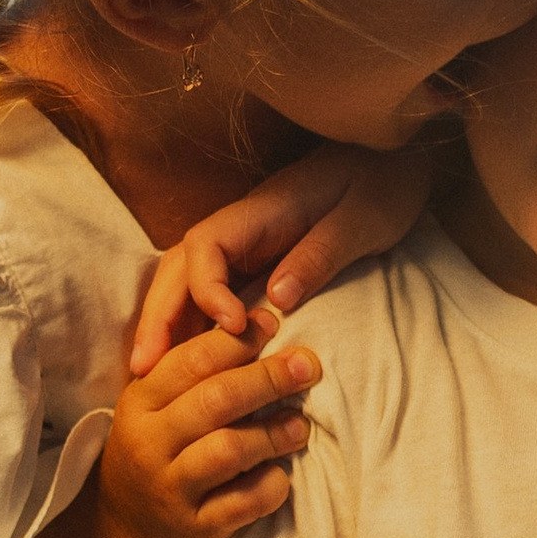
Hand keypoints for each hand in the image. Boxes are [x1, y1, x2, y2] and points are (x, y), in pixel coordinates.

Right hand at [89, 329, 322, 537]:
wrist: (123, 523)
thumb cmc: (155, 446)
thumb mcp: (156, 404)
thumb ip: (193, 367)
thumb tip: (255, 319)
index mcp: (141, 402)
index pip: (191, 361)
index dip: (238, 340)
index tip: (274, 324)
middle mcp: (150, 443)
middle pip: (216, 400)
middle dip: (268, 378)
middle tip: (307, 367)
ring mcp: (171, 488)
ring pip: (230, 450)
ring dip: (274, 433)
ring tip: (300, 425)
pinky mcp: (195, 527)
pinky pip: (243, 503)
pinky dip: (271, 485)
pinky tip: (282, 474)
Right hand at [127, 141, 441, 372]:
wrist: (394, 163)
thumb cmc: (382, 186)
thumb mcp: (361, 220)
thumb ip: (319, 255)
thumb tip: (277, 299)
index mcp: (262, 210)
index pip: (206, 246)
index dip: (207, 290)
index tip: (232, 328)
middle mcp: (241, 227)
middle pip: (180, 268)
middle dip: (159, 316)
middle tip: (142, 367)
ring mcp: (244, 245)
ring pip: (187, 283)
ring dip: (166, 324)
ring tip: (148, 374)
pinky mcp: (254, 262)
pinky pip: (211, 294)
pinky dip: (191, 325)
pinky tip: (185, 364)